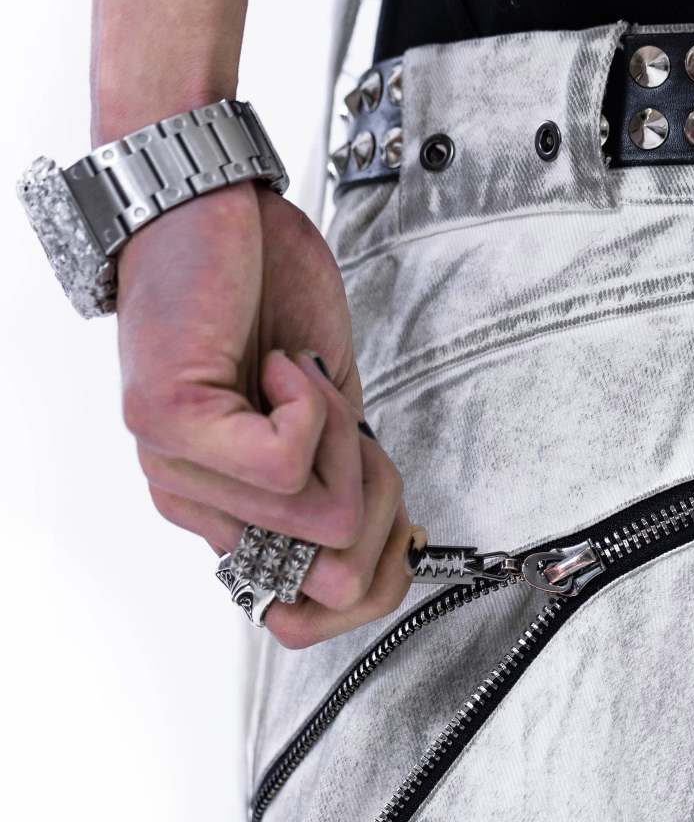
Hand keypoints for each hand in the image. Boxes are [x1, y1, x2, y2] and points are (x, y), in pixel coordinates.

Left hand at [116, 180, 416, 647]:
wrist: (208, 204)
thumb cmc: (264, 292)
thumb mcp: (332, 411)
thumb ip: (345, 488)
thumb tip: (371, 568)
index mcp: (231, 512)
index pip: (306, 617)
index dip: (375, 578)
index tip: (394, 515)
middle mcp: (194, 503)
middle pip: (333, 572)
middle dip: (372, 496)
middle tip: (343, 420)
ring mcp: (174, 470)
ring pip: (318, 516)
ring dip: (340, 435)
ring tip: (302, 375)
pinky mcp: (171, 425)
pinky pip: (284, 464)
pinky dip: (312, 406)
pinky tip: (281, 365)